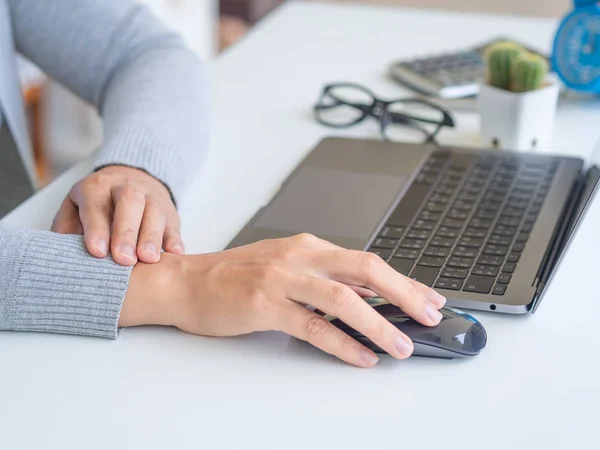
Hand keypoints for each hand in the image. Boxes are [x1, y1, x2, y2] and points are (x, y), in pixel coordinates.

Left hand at [52, 166, 183, 265]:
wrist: (131, 179)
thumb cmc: (98, 204)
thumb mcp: (75, 207)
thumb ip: (67, 227)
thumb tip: (63, 253)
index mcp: (97, 187)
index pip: (96, 206)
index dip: (97, 229)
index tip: (98, 252)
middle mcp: (126, 187)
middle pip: (130, 203)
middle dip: (126, 232)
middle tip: (124, 259)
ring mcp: (152, 198)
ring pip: (154, 212)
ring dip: (152, 236)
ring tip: (149, 259)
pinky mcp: (170, 212)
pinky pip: (174, 224)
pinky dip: (175, 240)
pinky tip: (174, 254)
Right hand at [120, 234, 445, 367]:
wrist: (187, 282)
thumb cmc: (236, 278)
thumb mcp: (287, 267)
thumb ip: (325, 279)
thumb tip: (370, 297)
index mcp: (308, 246)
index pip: (366, 261)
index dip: (403, 281)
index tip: (428, 299)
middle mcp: (299, 256)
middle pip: (364, 270)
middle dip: (404, 294)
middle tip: (429, 316)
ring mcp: (281, 278)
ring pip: (342, 299)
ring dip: (378, 325)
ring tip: (400, 347)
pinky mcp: (263, 303)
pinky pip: (312, 325)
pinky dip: (342, 343)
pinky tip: (361, 357)